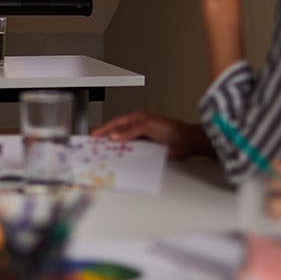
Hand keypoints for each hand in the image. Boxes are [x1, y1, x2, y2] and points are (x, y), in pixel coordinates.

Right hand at [91, 111, 209, 158]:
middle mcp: (137, 129)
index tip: (93, 135)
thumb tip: (114, 136)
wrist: (186, 141)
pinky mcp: (146, 150)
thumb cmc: (171, 128)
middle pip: (117, 134)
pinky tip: (119, 160)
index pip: (116, 123)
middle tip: (93, 146)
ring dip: (114, 149)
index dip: (104, 129)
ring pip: (123, 145)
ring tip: (103, 155)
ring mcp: (141, 140)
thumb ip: (130, 131)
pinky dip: (125, 156)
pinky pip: (132, 153)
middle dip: (106, 139)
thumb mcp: (148, 126)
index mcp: (136, 119)